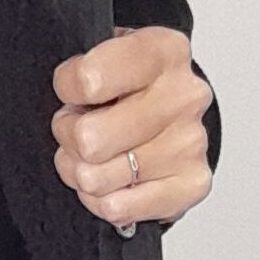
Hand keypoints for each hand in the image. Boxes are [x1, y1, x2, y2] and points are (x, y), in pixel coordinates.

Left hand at [51, 26, 213, 228]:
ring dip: (82, 171)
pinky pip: (116, 208)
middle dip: (70, 136)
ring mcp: (191, 142)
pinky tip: (110, 182)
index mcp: (163, 51)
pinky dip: (101, 200)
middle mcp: (184, 95)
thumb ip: (82, 70)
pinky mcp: (193, 184)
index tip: (74, 89)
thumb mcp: (105, 55)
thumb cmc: (131, 85)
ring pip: (96, 178)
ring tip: (94, 155)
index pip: (89, 79)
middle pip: (89, 139)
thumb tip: (68, 106)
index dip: (67, 88)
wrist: (172, 114)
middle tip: (79, 128)